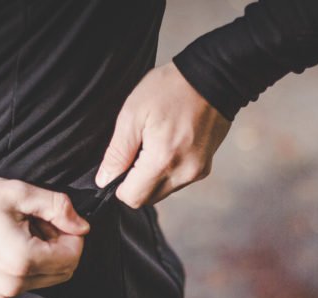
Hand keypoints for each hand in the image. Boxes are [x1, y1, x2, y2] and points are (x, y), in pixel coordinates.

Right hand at [0, 177, 89, 297]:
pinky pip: (32, 282)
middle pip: (65, 270)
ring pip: (51, 277)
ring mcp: (6, 291)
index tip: (55, 216)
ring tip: (26, 230)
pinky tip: (15, 242)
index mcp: (23, 259)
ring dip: (49, 255)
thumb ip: (57, 207)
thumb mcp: (18, 193)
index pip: (74, 255)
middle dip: (62, 245)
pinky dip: (34, 264)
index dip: (73, 233)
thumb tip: (83, 226)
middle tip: (39, 221)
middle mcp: (16, 282)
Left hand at [95, 61, 230, 207]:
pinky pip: (177, 181)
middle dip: (135, 181)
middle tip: (137, 149)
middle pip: (147, 199)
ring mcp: (197, 173)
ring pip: (162, 192)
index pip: (132, 198)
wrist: (213, 78)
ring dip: (151, 176)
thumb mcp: (133, 113)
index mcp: (163, 160)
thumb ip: (117, 152)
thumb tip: (104, 180)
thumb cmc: (170, 89)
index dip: (118, 184)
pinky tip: (168, 144)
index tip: (121, 161)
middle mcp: (184, 173)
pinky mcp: (204, 169)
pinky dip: (167, 170)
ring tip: (154, 143)